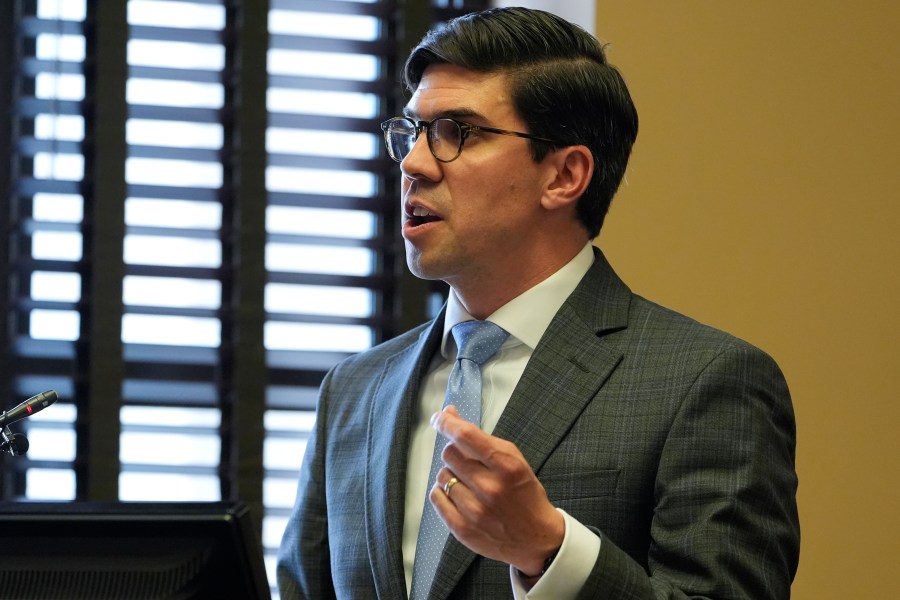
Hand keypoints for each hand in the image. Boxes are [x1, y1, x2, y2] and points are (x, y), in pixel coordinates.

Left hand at [429, 405, 564, 576]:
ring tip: (470, 484)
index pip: (465, 436)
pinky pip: (436, 497)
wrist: (536, 538)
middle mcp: (489, 487)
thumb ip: (481, 438)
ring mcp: (474, 510)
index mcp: (506, 465)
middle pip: (449, 454)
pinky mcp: (462, 528)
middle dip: (456, 453)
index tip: (439, 418)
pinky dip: (443, 492)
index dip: (447, 423)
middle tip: (469, 462)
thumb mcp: (513, 459)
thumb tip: (449, 414)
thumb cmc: (524, 493)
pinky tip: (458, 495)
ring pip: (441, 476)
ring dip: (451, 475)